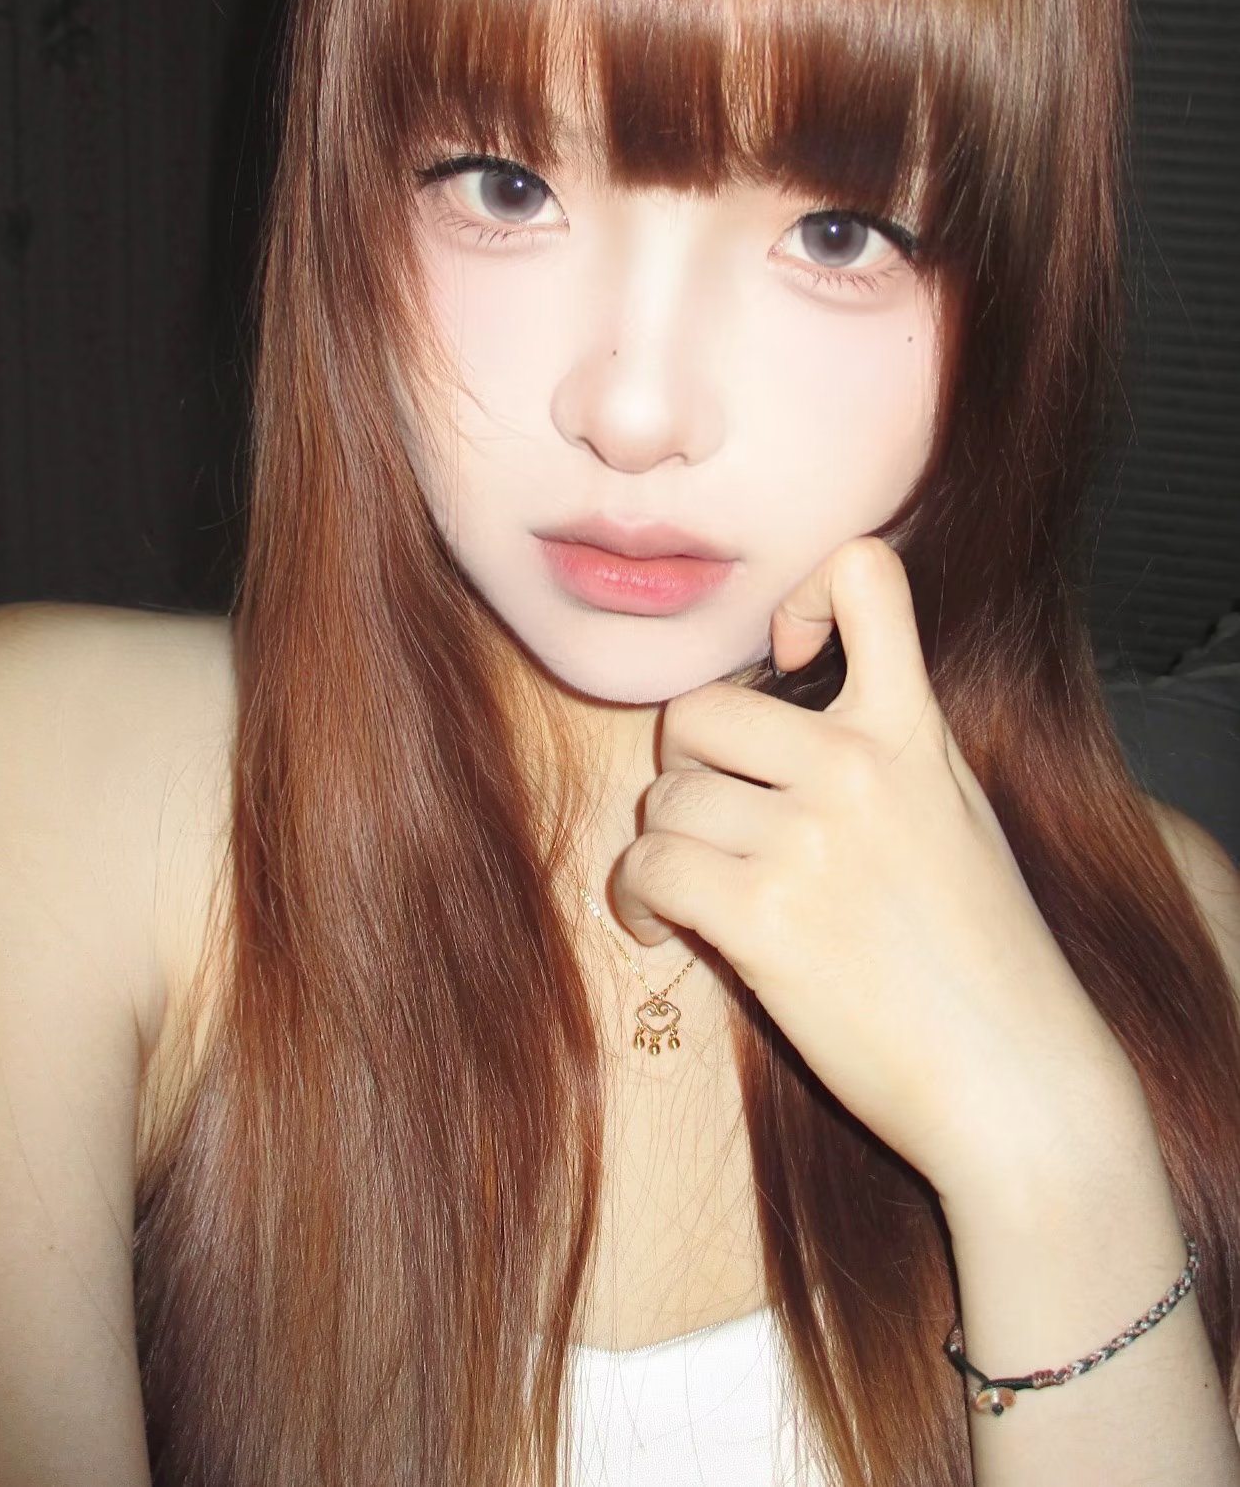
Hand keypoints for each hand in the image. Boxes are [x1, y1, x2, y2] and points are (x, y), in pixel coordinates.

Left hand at [612, 536, 1145, 1211]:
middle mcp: (858, 764)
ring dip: (662, 848)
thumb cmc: (985, 958)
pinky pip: (649, 866)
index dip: (802, 592)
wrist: (1018, 1082)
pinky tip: (664, 931)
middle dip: (686, 766)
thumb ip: (887, 748)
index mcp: (914, 729)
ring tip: (688, 895)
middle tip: (709, 817)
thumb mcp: (957, 813)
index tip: (785, 651)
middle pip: (699, 708)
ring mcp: (808, 837)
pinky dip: (638, 900)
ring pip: (665, 799)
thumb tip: (784, 715)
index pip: (864, 573)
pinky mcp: (761, 915)